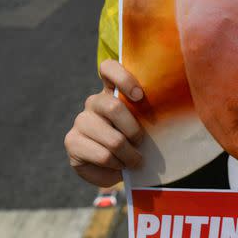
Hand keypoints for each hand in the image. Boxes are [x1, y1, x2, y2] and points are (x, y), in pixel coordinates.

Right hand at [64, 60, 145, 186]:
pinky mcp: (72, 141)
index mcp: (111, 91)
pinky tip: (119, 166)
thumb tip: (164, 113)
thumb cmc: (136, 141)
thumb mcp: (144, 124)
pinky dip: (117, 164)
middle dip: (134, 130)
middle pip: (113, 107)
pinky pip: (103, 155)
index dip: (123, 78)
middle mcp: (94, 102)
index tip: (139, 96)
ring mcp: (81, 121)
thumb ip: (146, 114)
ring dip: (129, 154)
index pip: (108, 68)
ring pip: (113, 138)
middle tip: (141, 142)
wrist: (116, 168)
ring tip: (135, 160)